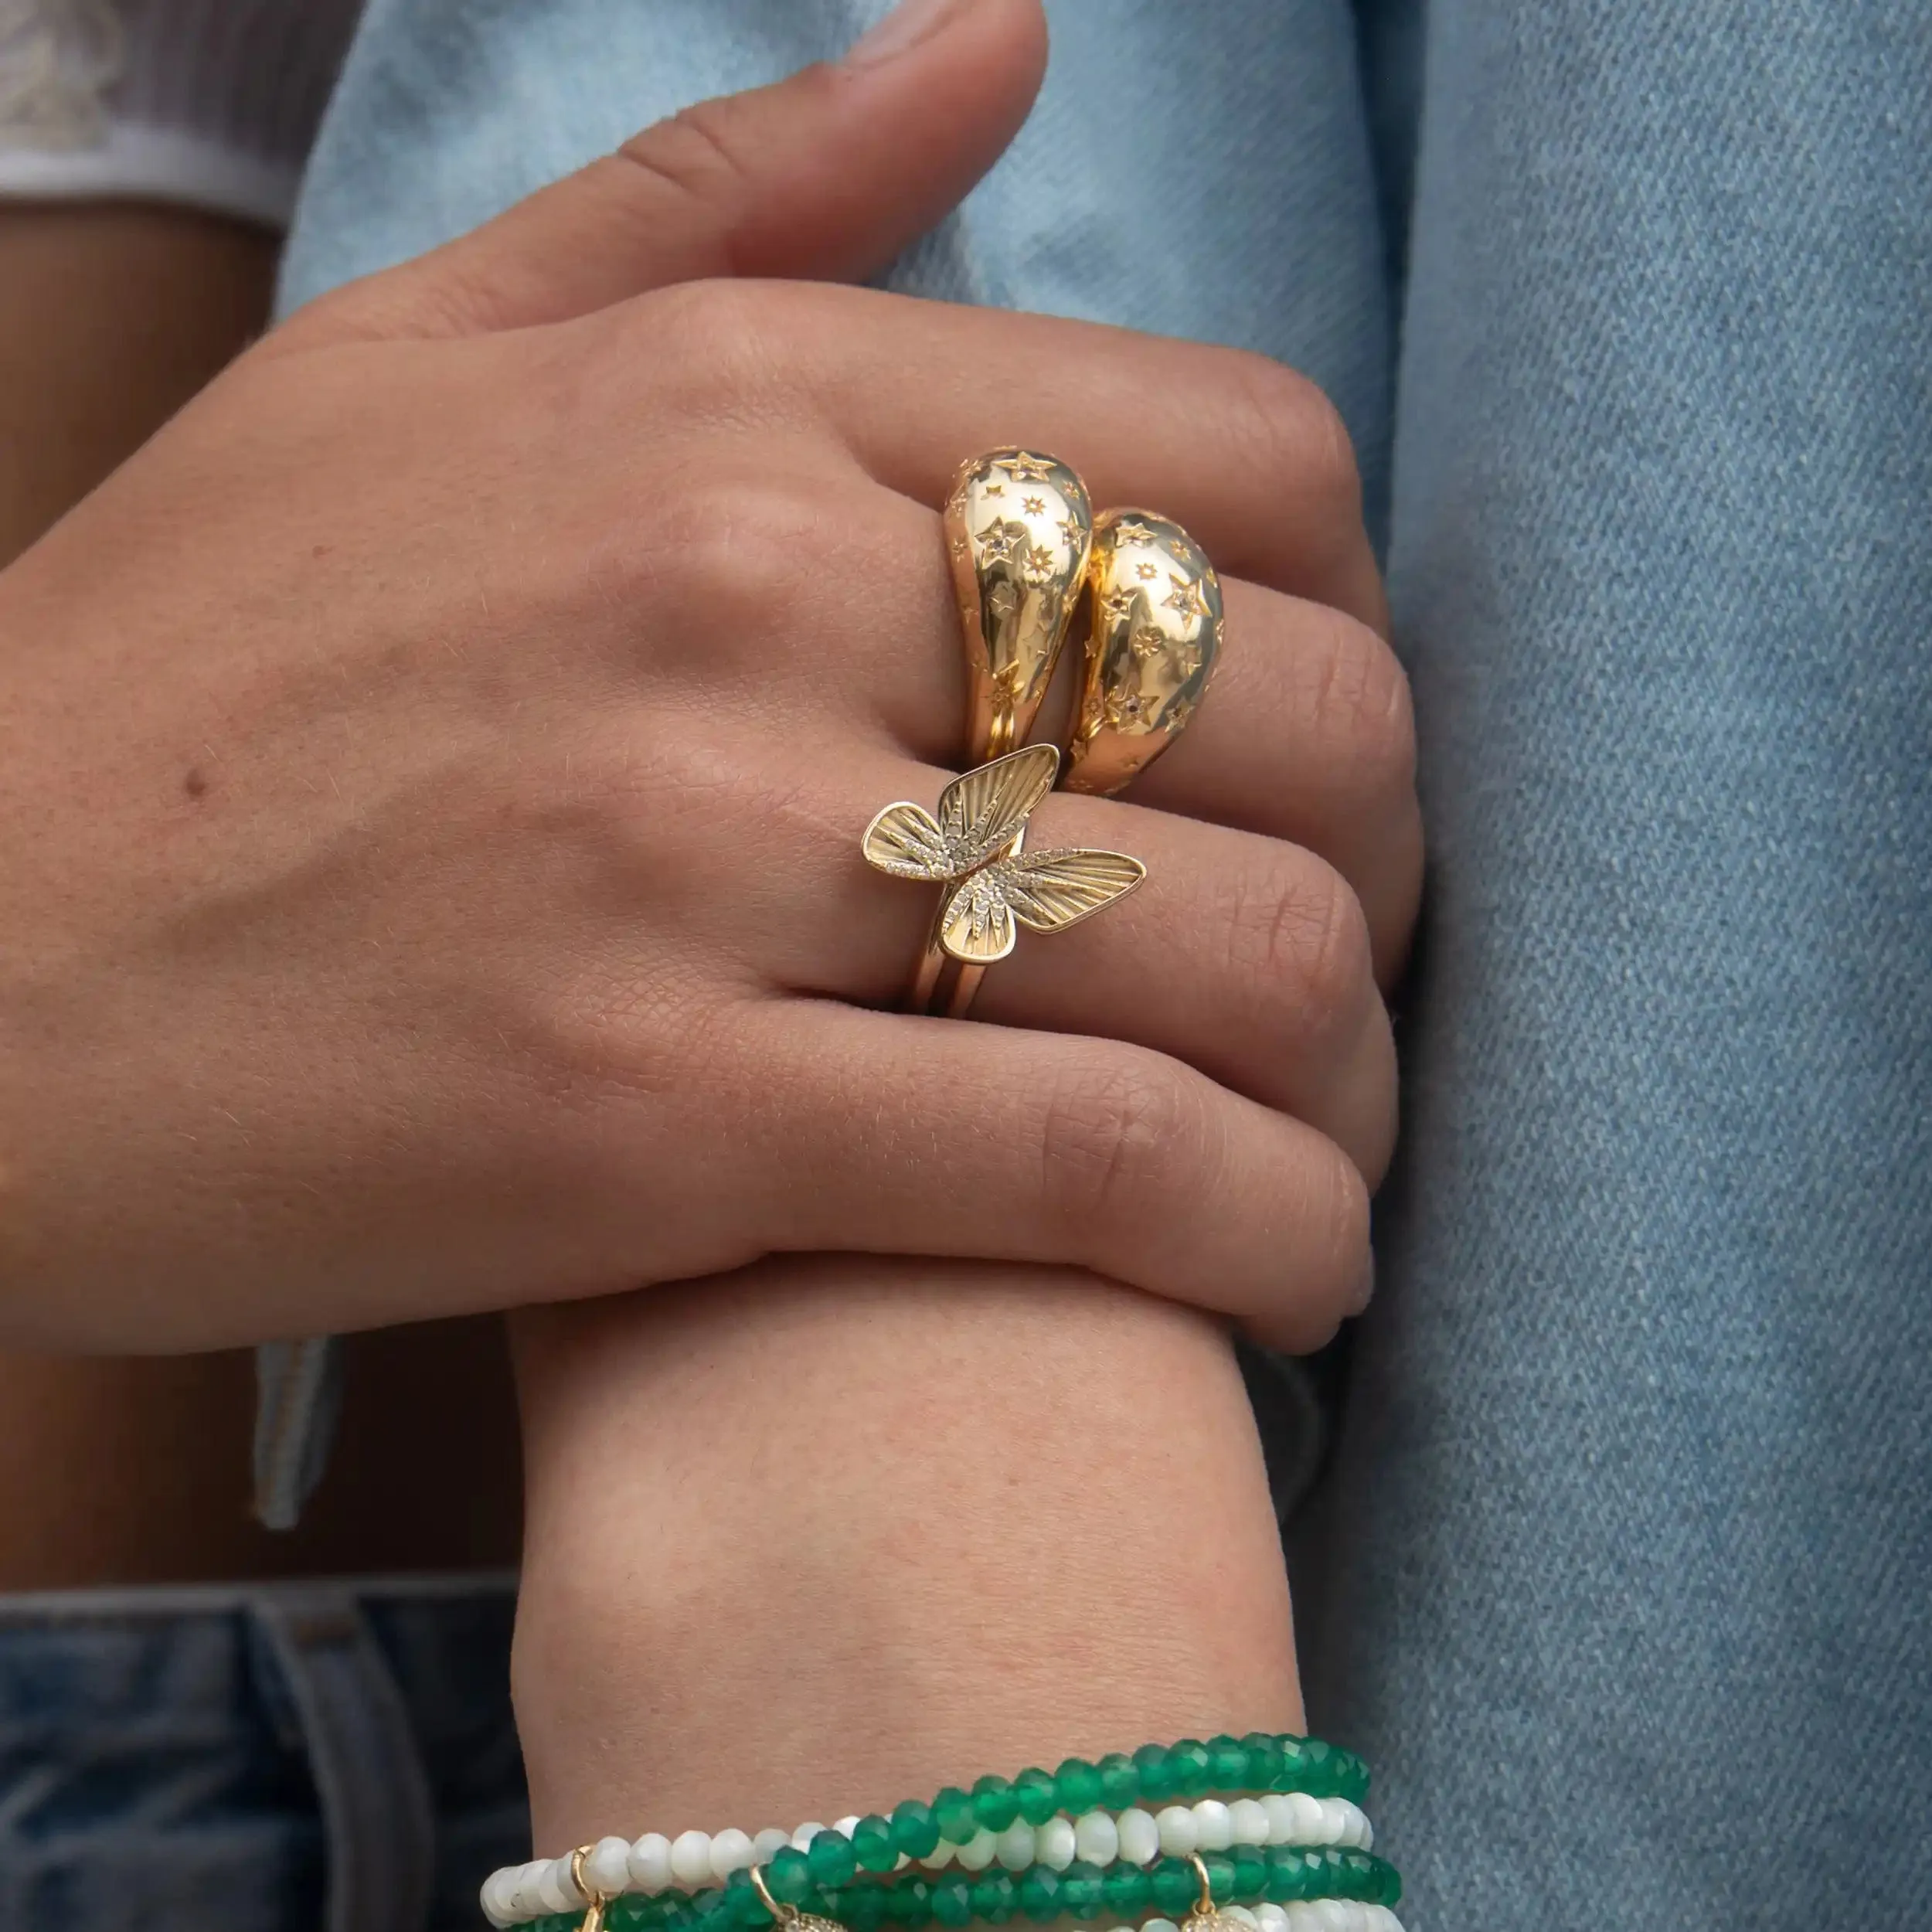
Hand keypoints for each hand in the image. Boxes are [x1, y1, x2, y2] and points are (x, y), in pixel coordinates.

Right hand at [0, 0, 1416, 1353]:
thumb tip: (1000, 38)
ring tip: (1339, 1146)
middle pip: (1298, 714)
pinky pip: (1084, 1168)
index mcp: (730, 397)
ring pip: (1235, 957)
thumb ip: (738, 188)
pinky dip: (1251, 1230)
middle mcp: (743, 596)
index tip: (1319, 754)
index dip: (1359, 626)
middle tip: (1351, 966)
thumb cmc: (192, 669)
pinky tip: (1293, 1270)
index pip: (1249, 463)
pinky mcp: (653, 1122)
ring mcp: (699, 863)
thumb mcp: (431, 354)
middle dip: (1393, 866)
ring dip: (1359, 1078)